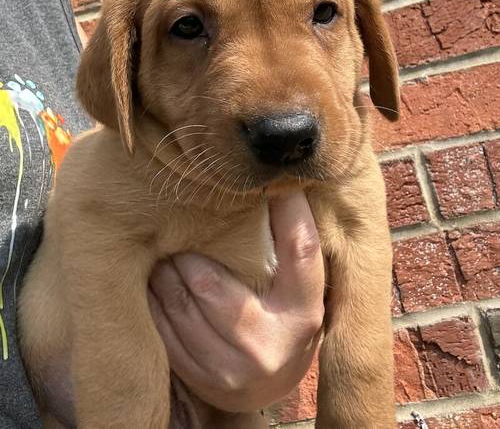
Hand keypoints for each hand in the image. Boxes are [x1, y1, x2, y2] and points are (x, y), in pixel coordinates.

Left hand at [149, 191, 324, 412]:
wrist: (272, 386)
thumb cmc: (285, 313)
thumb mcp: (300, 284)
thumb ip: (293, 239)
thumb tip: (280, 179)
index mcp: (304, 310)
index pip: (300, 249)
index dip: (287, 209)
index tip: (264, 180)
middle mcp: (270, 344)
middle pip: (210, 281)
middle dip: (186, 250)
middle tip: (173, 224)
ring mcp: (230, 368)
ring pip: (179, 303)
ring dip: (163, 271)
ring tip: (158, 250)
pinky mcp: (199, 380)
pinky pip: (162, 329)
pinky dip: (153, 299)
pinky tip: (153, 280)